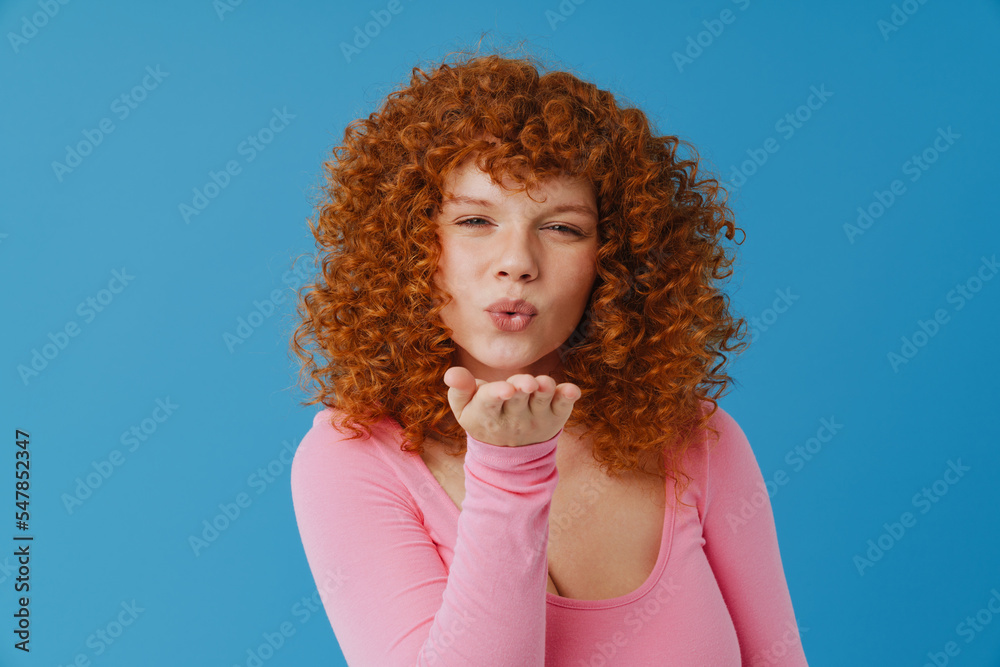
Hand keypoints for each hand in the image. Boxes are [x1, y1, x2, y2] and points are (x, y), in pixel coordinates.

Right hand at [443, 367, 581, 446]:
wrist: (507, 451)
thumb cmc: (482, 417)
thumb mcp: (464, 407)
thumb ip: (459, 388)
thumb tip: (452, 373)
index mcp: (487, 413)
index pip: (490, 401)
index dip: (496, 393)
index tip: (505, 389)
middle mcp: (513, 418)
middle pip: (518, 398)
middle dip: (522, 388)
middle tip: (526, 383)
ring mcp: (537, 418)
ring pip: (542, 400)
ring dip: (544, 390)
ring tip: (543, 384)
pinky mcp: (556, 416)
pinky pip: (565, 407)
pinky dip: (568, 398)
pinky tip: (572, 391)